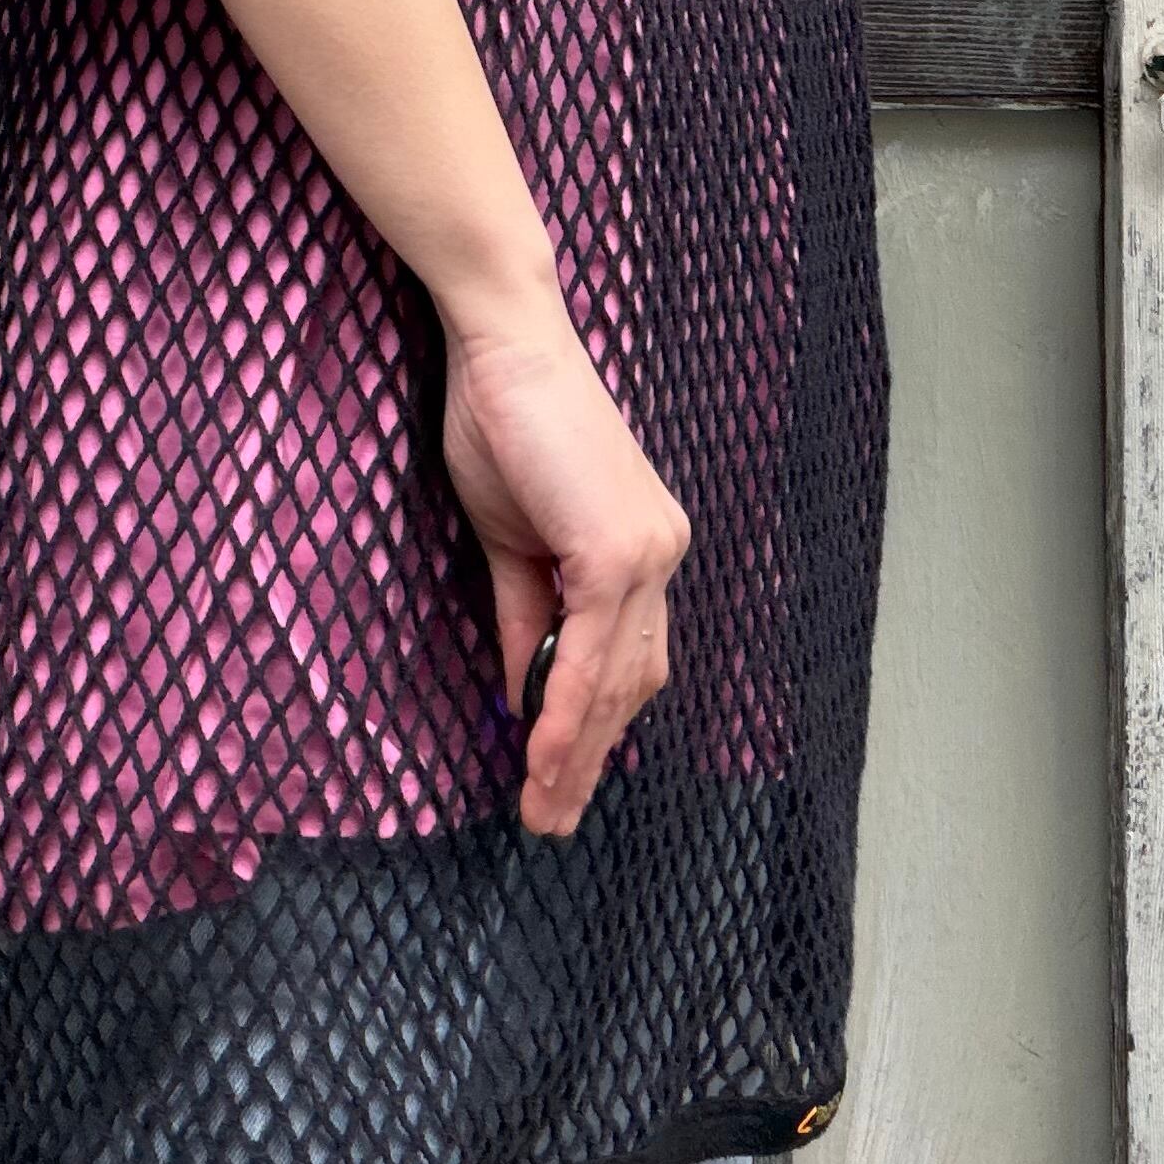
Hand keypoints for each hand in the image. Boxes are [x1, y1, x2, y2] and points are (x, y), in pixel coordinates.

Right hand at [438, 283, 688, 837]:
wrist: (504, 345)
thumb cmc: (502, 422)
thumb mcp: (510, 539)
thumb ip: (528, 615)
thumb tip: (525, 690)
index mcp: (643, 548)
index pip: (629, 660)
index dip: (596, 727)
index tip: (562, 782)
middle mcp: (661, 552)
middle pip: (632, 682)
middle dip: (589, 759)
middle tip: (550, 818)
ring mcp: (647, 550)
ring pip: (616, 677)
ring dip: (575, 751)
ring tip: (541, 806)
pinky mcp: (616, 547)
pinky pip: (588, 649)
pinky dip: (562, 707)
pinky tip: (538, 750)